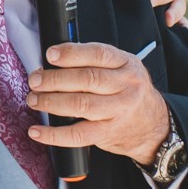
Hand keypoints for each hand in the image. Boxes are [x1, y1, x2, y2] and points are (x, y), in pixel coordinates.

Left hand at [26, 42, 172, 164]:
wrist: (153, 125)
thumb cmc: (129, 92)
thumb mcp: (123, 68)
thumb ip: (96, 61)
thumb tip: (54, 59)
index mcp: (126, 64)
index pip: (98, 54)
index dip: (72, 53)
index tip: (50, 55)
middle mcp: (126, 86)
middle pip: (87, 79)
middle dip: (55, 79)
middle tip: (35, 79)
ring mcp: (118, 111)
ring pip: (81, 105)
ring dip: (51, 102)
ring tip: (34, 99)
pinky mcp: (108, 133)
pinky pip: (77, 135)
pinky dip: (53, 134)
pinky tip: (36, 131)